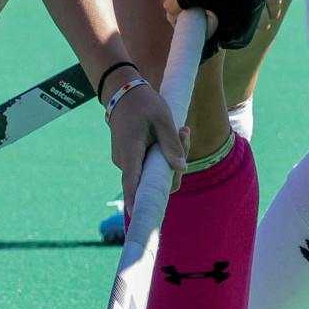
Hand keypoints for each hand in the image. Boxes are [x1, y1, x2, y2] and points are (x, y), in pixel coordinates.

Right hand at [102, 74, 186, 215]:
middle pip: (152, 180)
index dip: (136, 200)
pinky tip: (175, 134)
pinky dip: (163, 155)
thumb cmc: (143, 103)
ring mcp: (126, 161)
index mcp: (130, 152)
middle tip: (185, 133)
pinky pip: (150, 166)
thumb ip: (172, 145)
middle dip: (174, 166)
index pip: (132, 182)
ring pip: (153, 172)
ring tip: (181, 130)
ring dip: (170, 158)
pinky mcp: (131, 159)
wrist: (123, 92)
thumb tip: (182, 169)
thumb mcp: (163, 119)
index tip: (139, 216)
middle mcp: (125, 161)